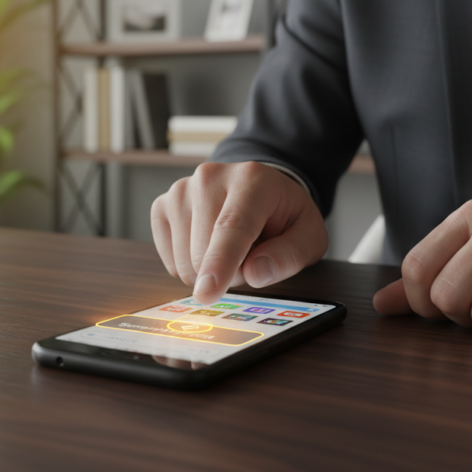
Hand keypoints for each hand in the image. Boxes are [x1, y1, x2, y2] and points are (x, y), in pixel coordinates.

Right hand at [150, 162, 327, 304]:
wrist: (257, 189)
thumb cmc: (283, 215)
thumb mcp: (308, 236)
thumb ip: (290, 255)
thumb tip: (256, 273)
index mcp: (251, 179)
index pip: (232, 226)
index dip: (220, 262)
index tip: (207, 293)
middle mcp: (209, 178)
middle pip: (204, 251)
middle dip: (229, 273)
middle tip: (250, 255)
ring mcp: (181, 190)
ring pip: (184, 260)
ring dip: (209, 271)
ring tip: (230, 248)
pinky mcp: (162, 205)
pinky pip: (169, 259)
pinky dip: (189, 265)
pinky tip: (206, 245)